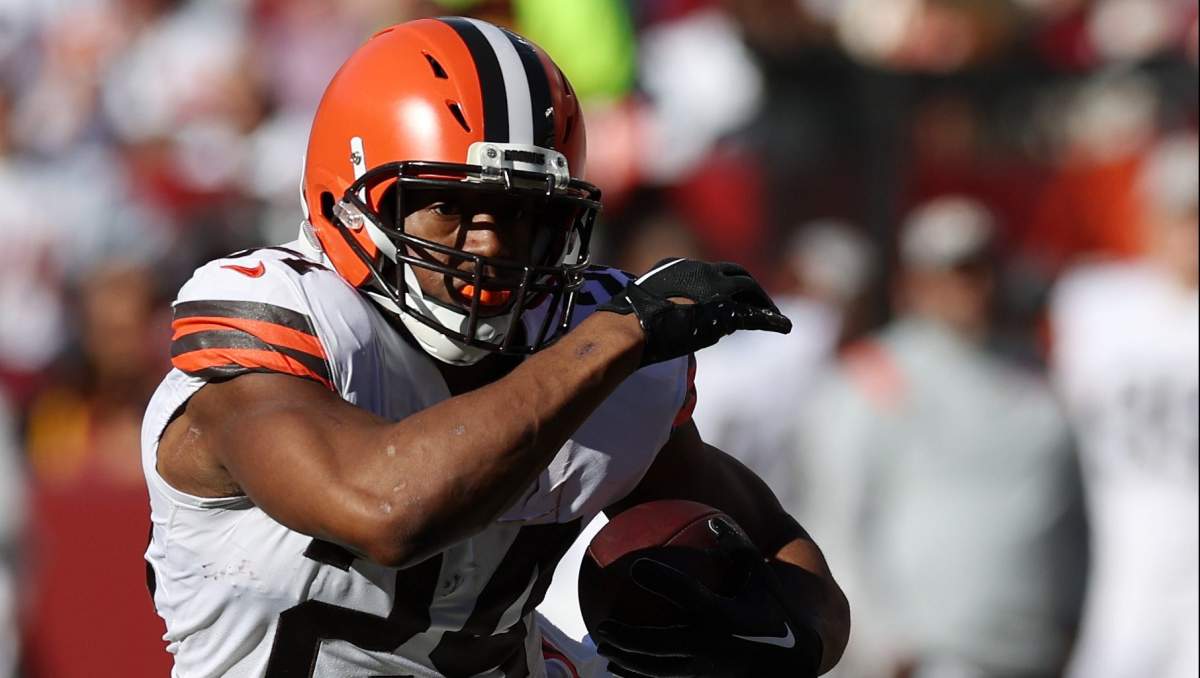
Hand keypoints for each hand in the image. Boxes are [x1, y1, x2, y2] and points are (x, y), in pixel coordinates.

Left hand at [593, 518, 822, 677]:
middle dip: (627, 636)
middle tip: (603, 624)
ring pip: (657, 668)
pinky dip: (639, 674)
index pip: (685, 594)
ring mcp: (705, 668)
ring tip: (603, 645)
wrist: (793, 659)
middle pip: (658, 643)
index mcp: (724, 615)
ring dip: (627, 659)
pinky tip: (619, 666)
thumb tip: (711, 518)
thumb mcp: (761, 575)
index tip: (635, 566)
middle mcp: (711, 645)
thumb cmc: (774, 608)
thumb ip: (736, 547)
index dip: (660, 579)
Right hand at [596, 258, 790, 365]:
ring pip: (750, 290)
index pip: (711, 272)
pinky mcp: (724, 309)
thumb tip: (665, 322)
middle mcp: (700, 270)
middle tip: (763, 304)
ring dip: (764, 303)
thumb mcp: (644, 306)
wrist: (631, 326)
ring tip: (776, 317)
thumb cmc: (627, 323)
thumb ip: (662, 306)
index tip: (730, 298)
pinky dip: (771, 320)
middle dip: (751, 289)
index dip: (724, 285)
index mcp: (679, 267)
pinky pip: (754, 314)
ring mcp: (714, 287)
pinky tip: (782, 326)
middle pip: (736, 274)